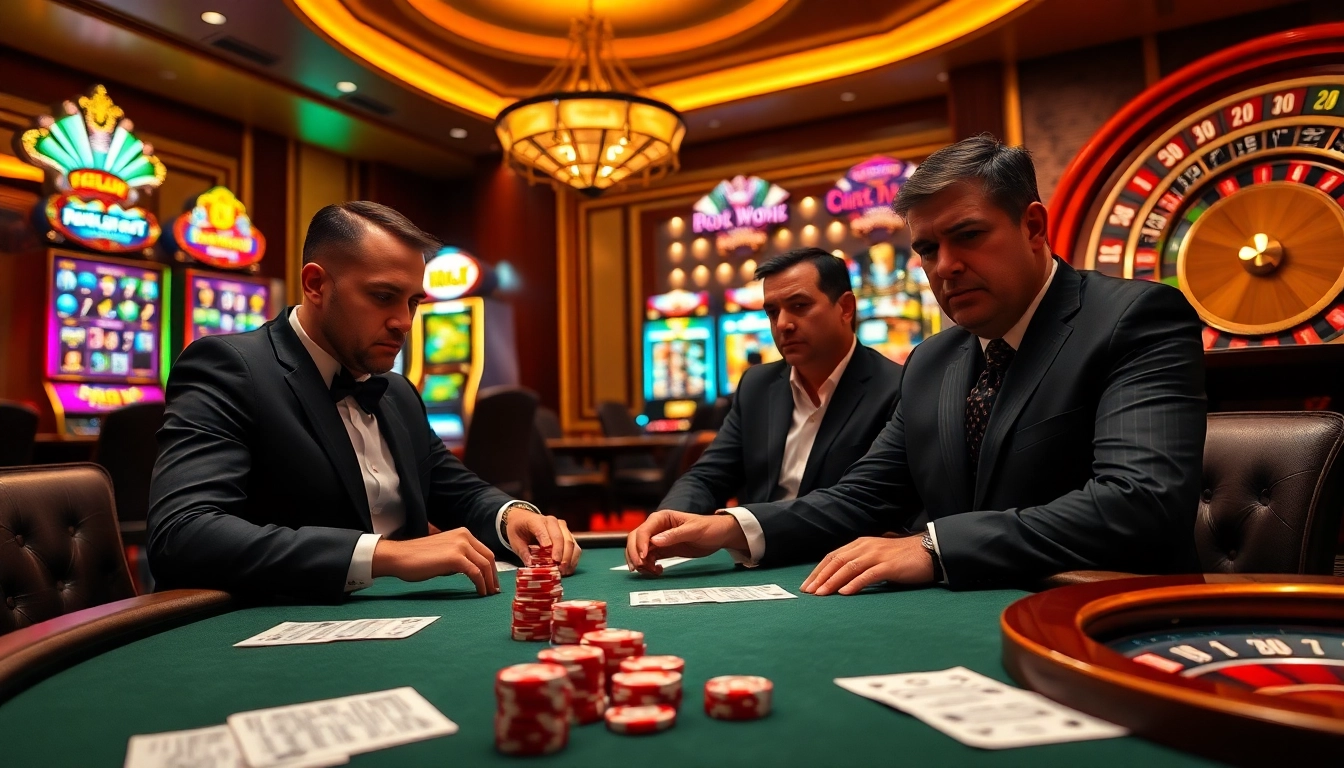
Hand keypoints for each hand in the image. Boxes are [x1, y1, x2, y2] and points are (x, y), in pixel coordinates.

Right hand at [372, 528, 499, 594]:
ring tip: (488, 594)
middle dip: (493, 575)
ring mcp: (461, 546)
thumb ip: (459, 557)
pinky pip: (475, 573)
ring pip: (484, 565)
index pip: (485, 551)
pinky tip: (480, 592)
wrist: (400, 556)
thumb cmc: (418, 558)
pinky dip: (480, 584)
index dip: (491, 567)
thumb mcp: (444, 552)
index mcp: (463, 533)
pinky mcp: (456, 558)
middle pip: (488, 557)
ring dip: (489, 581)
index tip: (492, 581)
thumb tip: (472, 571)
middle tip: (494, 590)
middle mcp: (464, 536)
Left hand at [507, 508, 580, 574]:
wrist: (524, 519)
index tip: (551, 558)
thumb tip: (531, 564)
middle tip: (558, 568)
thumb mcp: (515, 540)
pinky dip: (573, 559)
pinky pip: (575, 548)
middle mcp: (553, 522)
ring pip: (571, 542)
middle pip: (561, 537)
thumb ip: (523, 552)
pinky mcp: (568, 536)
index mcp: (537, 520)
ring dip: (569, 558)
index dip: (548, 544)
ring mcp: (562, 528)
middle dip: (562, 554)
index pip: (543, 531)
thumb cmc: (520, 529)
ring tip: (563, 571)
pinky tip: (568, 569)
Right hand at [625, 510, 747, 574]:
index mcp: (662, 518)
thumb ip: (674, 535)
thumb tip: (655, 541)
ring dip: (641, 563)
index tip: (643, 558)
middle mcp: (656, 528)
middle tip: (641, 567)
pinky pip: (648, 559)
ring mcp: (658, 540)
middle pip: (635, 540)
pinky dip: (648, 566)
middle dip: (634, 554)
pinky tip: (658, 571)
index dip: (640, 544)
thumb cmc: (709, 527)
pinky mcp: (662, 550)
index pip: (644, 530)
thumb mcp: (694, 530)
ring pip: (639, 551)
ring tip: (654, 571)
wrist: (719, 535)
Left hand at [801, 535, 933, 595]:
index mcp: (861, 544)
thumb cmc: (902, 557)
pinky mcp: (889, 566)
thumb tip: (841, 578)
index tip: (807, 585)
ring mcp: (877, 555)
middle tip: (808, 592)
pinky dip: (854, 584)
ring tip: (821, 594)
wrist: (929, 551)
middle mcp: (866, 547)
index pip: (833, 556)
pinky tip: (844, 593)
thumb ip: (860, 562)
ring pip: (848, 567)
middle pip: (837, 561)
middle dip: (820, 577)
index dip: (819, 571)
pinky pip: (868, 575)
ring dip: (832, 581)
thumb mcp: (877, 556)